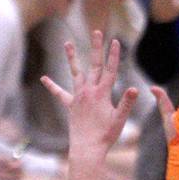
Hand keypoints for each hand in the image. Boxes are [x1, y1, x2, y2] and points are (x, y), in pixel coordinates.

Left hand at [41, 31, 139, 160]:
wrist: (87, 148)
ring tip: (68, 43)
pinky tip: (44, 78)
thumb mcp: (119, 119)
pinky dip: (52, 86)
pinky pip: (60, 94)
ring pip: (76, 73)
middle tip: (97, 31)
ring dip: (72, 57)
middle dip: (96, 47)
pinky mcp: (71, 105)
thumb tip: (134, 89)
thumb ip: (126, 103)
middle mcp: (89, 91)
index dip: (113, 55)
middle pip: (94, 65)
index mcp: (102, 93)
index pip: (110, 70)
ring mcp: (78, 97)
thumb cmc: (105, 135)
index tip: (115, 41)